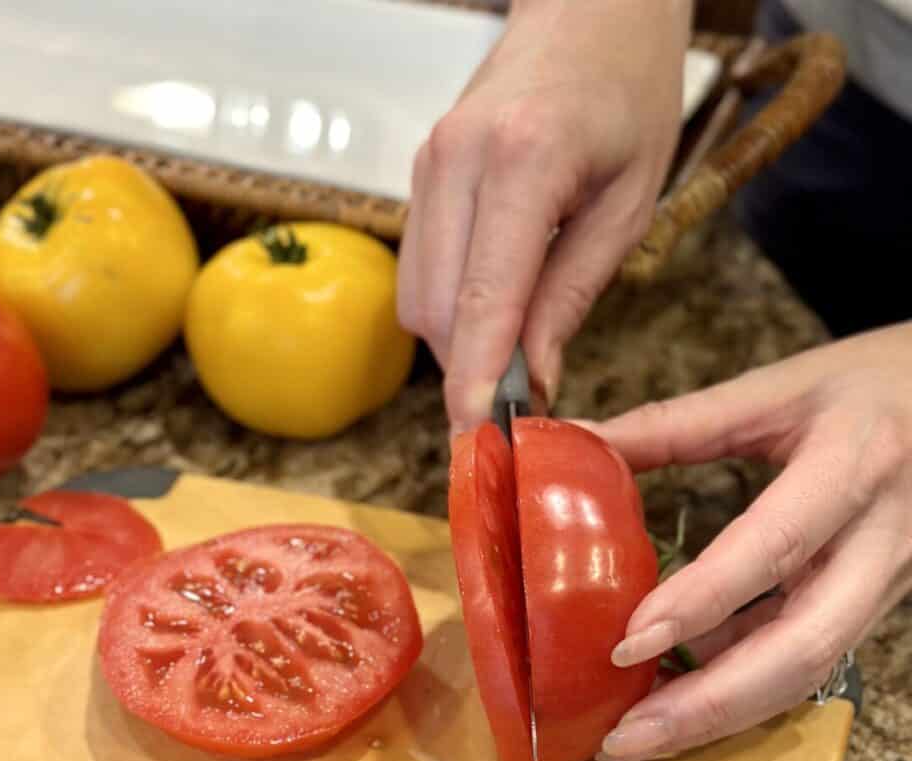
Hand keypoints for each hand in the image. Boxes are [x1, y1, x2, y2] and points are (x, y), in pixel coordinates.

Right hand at [398, 0, 691, 435]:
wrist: (588, 9)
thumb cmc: (627, 94)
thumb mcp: (629, 204)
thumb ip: (572, 294)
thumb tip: (531, 377)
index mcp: (522, 161)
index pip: (482, 294)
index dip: (473, 374)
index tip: (473, 433)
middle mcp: (456, 161)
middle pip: (435, 307)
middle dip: (468, 365)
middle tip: (519, 396)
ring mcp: (428, 165)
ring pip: (417, 294)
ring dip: (457, 338)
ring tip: (513, 345)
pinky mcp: (421, 174)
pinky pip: (418, 267)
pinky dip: (449, 304)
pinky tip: (492, 303)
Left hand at [581, 323, 911, 760]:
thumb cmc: (876, 382)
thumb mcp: (777, 388)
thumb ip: (675, 423)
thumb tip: (574, 441)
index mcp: (853, 467)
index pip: (773, 546)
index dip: (701, 600)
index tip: (627, 642)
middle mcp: (882, 540)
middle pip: (803, 646)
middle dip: (709, 705)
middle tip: (622, 739)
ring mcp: (887, 581)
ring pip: (810, 668)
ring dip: (723, 713)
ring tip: (638, 737)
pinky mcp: (876, 601)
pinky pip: (811, 656)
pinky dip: (744, 684)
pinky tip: (681, 695)